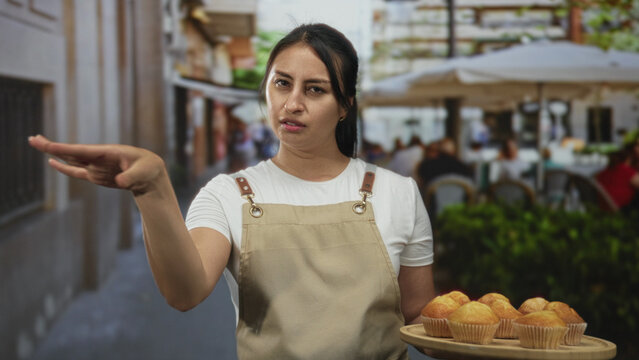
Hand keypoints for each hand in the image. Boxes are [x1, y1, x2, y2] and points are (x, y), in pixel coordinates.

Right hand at [28, 135, 165, 194]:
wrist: (152, 176)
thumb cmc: (149, 170)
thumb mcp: (143, 173)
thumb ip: (131, 177)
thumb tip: (120, 181)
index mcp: (108, 152)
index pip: (82, 150)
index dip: (65, 148)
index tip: (48, 145)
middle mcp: (99, 157)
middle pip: (71, 152)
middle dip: (52, 146)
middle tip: (32, 139)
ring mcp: (96, 166)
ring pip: (70, 159)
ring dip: (54, 153)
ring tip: (36, 143)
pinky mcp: (96, 175)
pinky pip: (76, 171)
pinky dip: (64, 167)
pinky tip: (52, 162)